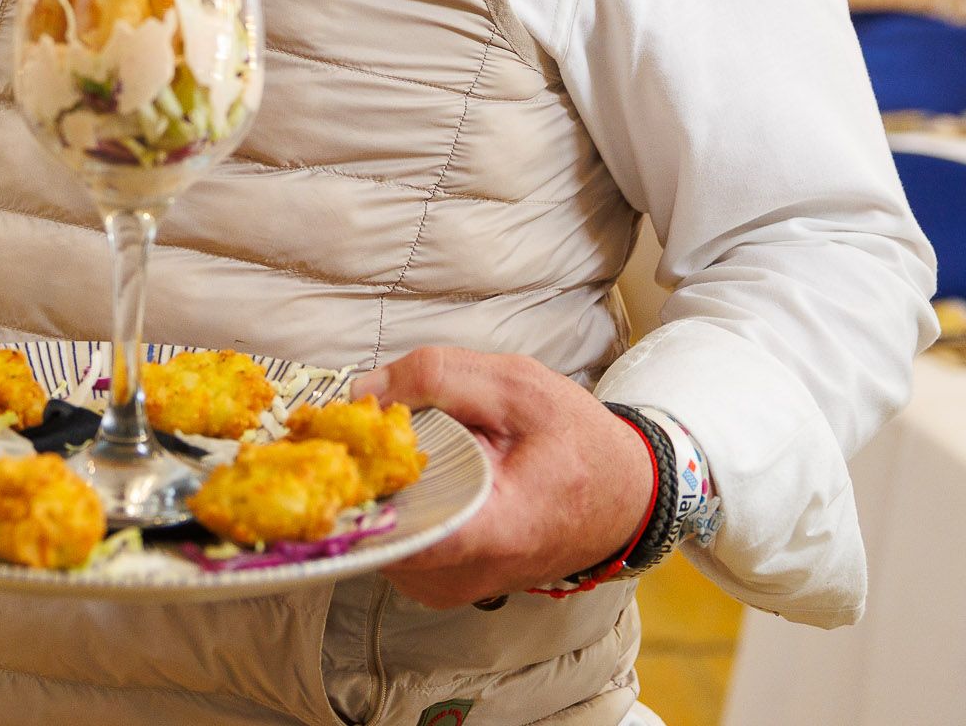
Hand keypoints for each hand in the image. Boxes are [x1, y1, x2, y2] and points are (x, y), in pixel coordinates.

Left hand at [353, 347, 653, 608]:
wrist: (621, 495)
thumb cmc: (578, 441)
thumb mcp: (516, 386)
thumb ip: (436, 377)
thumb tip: (363, 390)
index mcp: (494, 530)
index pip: (402, 531)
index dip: (361, 484)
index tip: (344, 442)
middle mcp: (466, 574)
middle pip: (377, 529)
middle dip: (364, 474)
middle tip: (372, 430)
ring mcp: (451, 587)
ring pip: (379, 538)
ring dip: (380, 490)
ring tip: (408, 451)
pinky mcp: (442, 585)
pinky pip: (394, 545)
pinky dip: (394, 506)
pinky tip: (418, 476)